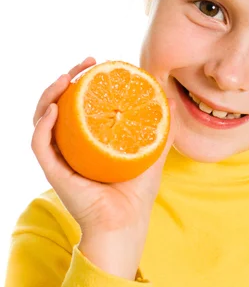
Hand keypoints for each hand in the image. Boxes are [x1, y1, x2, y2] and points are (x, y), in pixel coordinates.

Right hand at [31, 57, 176, 235]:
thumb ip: (161, 128)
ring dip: (48, 95)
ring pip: (41, 119)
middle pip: (57, 104)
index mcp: (87, 140)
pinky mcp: (54, 172)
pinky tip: (55, 109)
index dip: (82, 80)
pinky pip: (39, 144)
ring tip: (64, 78)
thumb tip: (170, 99)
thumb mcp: (152, 153)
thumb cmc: (137, 193)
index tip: (96, 63)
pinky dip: (43, 125)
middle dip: (65, 79)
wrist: (127, 223)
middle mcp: (70, 145)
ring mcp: (61, 157)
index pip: (77, 103)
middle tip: (84, 64)